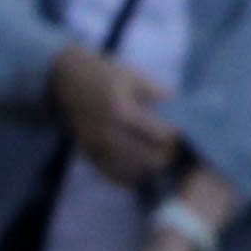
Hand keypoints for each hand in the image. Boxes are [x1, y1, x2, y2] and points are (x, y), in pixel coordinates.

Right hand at [51, 45, 180, 185]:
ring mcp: (96, 147)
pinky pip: (113, 175)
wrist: (67, 80)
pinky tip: (142, 167)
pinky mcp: (88, 154)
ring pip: (133, 172)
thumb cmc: (105, 74)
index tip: (184, 132)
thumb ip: (158, 94)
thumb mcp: (135, 76)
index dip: (177, 137)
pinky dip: (131, 175)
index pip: (161, 137)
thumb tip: (180, 109)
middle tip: (175, 147)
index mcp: (123, 112)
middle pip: (150, 159)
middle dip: (168, 155)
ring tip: (160, 156)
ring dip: (151, 168)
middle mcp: (107, 134)